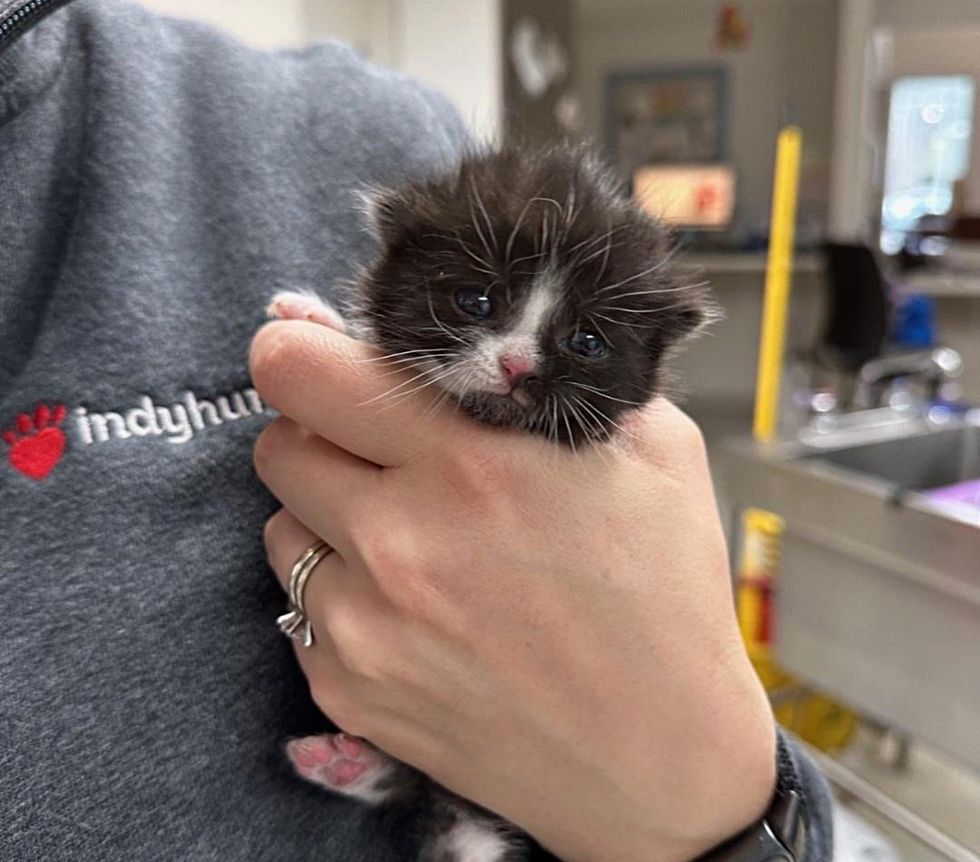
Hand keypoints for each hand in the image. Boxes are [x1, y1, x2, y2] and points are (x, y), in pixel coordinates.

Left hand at [250, 320, 775, 861]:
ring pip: (280, 527)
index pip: (303, 372)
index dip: (297, 350)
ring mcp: (365, 625)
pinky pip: (301, 609)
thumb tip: (494, 342)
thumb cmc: (666, 603)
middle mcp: (399, 541)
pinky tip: (412, 611)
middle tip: (380, 452)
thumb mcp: (657, 453)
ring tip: (407, 539)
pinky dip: (341, 595)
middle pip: (278, 446)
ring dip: (327, 517)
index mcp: (472, 464)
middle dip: (318, 433)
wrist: (658, 759)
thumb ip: (566, 382)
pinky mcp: (349, 690)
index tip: (311, 355)